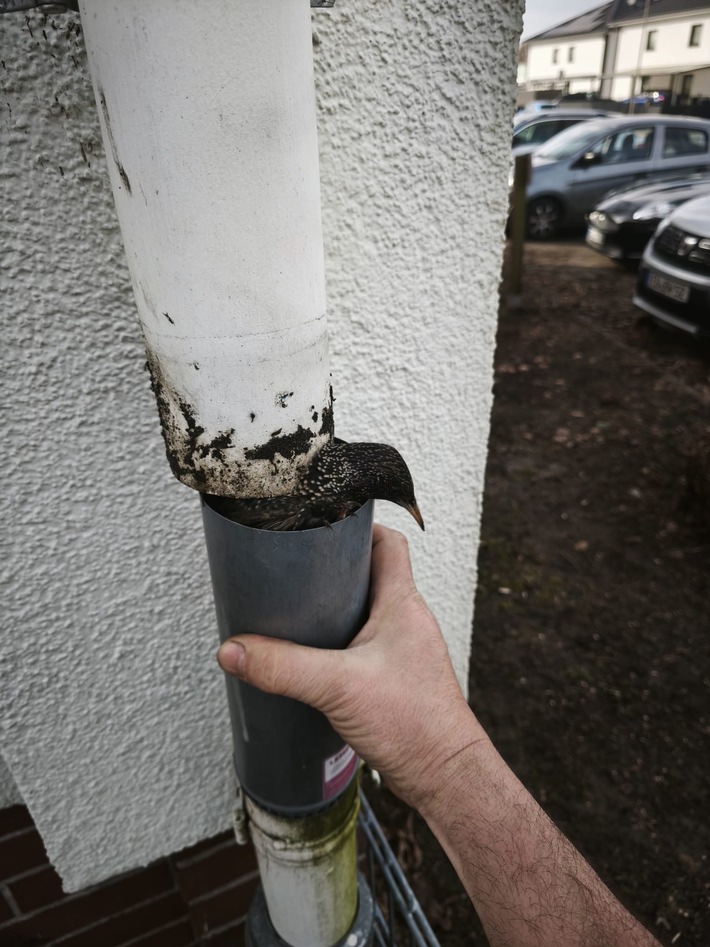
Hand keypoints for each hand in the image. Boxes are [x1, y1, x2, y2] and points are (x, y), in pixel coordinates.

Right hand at [217, 523, 473, 808]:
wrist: (445, 776)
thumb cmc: (413, 723)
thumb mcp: (337, 687)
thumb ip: (282, 667)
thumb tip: (232, 649)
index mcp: (402, 603)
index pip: (389, 543)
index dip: (360, 527)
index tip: (323, 524)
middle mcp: (407, 620)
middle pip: (372, 575)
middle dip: (335, 570)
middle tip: (296, 572)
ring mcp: (403, 649)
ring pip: (367, 611)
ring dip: (336, 609)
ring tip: (295, 612)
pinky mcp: (395, 677)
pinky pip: (365, 644)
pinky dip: (340, 643)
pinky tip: (313, 660)